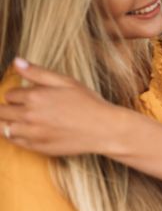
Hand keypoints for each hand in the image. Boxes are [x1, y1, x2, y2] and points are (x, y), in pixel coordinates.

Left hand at [0, 58, 119, 155]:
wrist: (103, 128)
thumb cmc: (88, 102)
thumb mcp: (66, 81)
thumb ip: (38, 72)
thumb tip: (16, 62)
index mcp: (35, 97)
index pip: (10, 94)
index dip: (17, 93)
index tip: (27, 95)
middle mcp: (29, 116)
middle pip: (2, 112)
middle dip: (8, 107)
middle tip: (21, 106)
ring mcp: (32, 134)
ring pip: (3, 128)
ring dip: (8, 122)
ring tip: (23, 118)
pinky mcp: (36, 148)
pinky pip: (14, 142)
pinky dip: (15, 135)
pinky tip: (29, 130)